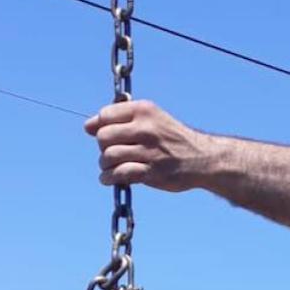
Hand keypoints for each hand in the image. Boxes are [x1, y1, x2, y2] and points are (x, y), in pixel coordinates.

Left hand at [84, 100, 207, 191]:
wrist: (202, 158)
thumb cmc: (171, 138)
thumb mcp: (151, 119)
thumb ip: (120, 120)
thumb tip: (87, 126)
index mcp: (145, 111)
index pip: (105, 115)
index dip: (101, 127)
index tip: (110, 137)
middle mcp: (146, 128)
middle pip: (103, 137)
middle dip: (103, 147)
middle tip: (112, 154)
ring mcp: (149, 151)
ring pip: (109, 156)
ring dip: (105, 165)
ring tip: (110, 167)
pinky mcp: (152, 172)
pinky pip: (120, 174)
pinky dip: (109, 178)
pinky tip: (110, 178)